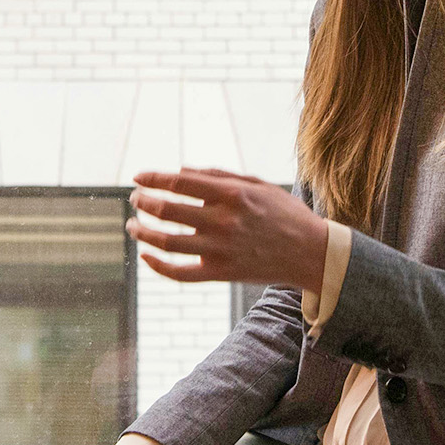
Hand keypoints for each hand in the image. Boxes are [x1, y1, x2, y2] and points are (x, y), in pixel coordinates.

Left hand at [126, 168, 328, 288]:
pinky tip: (145, 256)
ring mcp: (220, 249)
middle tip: (135, 199)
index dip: (153, 178)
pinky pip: (180, 273)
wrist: (311, 253)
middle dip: (143, 202)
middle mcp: (223, 220)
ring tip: (133, 225)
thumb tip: (180, 170)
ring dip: (142, 232)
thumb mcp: (257, 184)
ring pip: (166, 242)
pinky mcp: (221, 273)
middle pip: (167, 209)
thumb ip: (218, 175)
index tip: (138, 177)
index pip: (180, 182)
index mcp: (232, 194)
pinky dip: (157, 266)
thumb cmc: (284, 213)